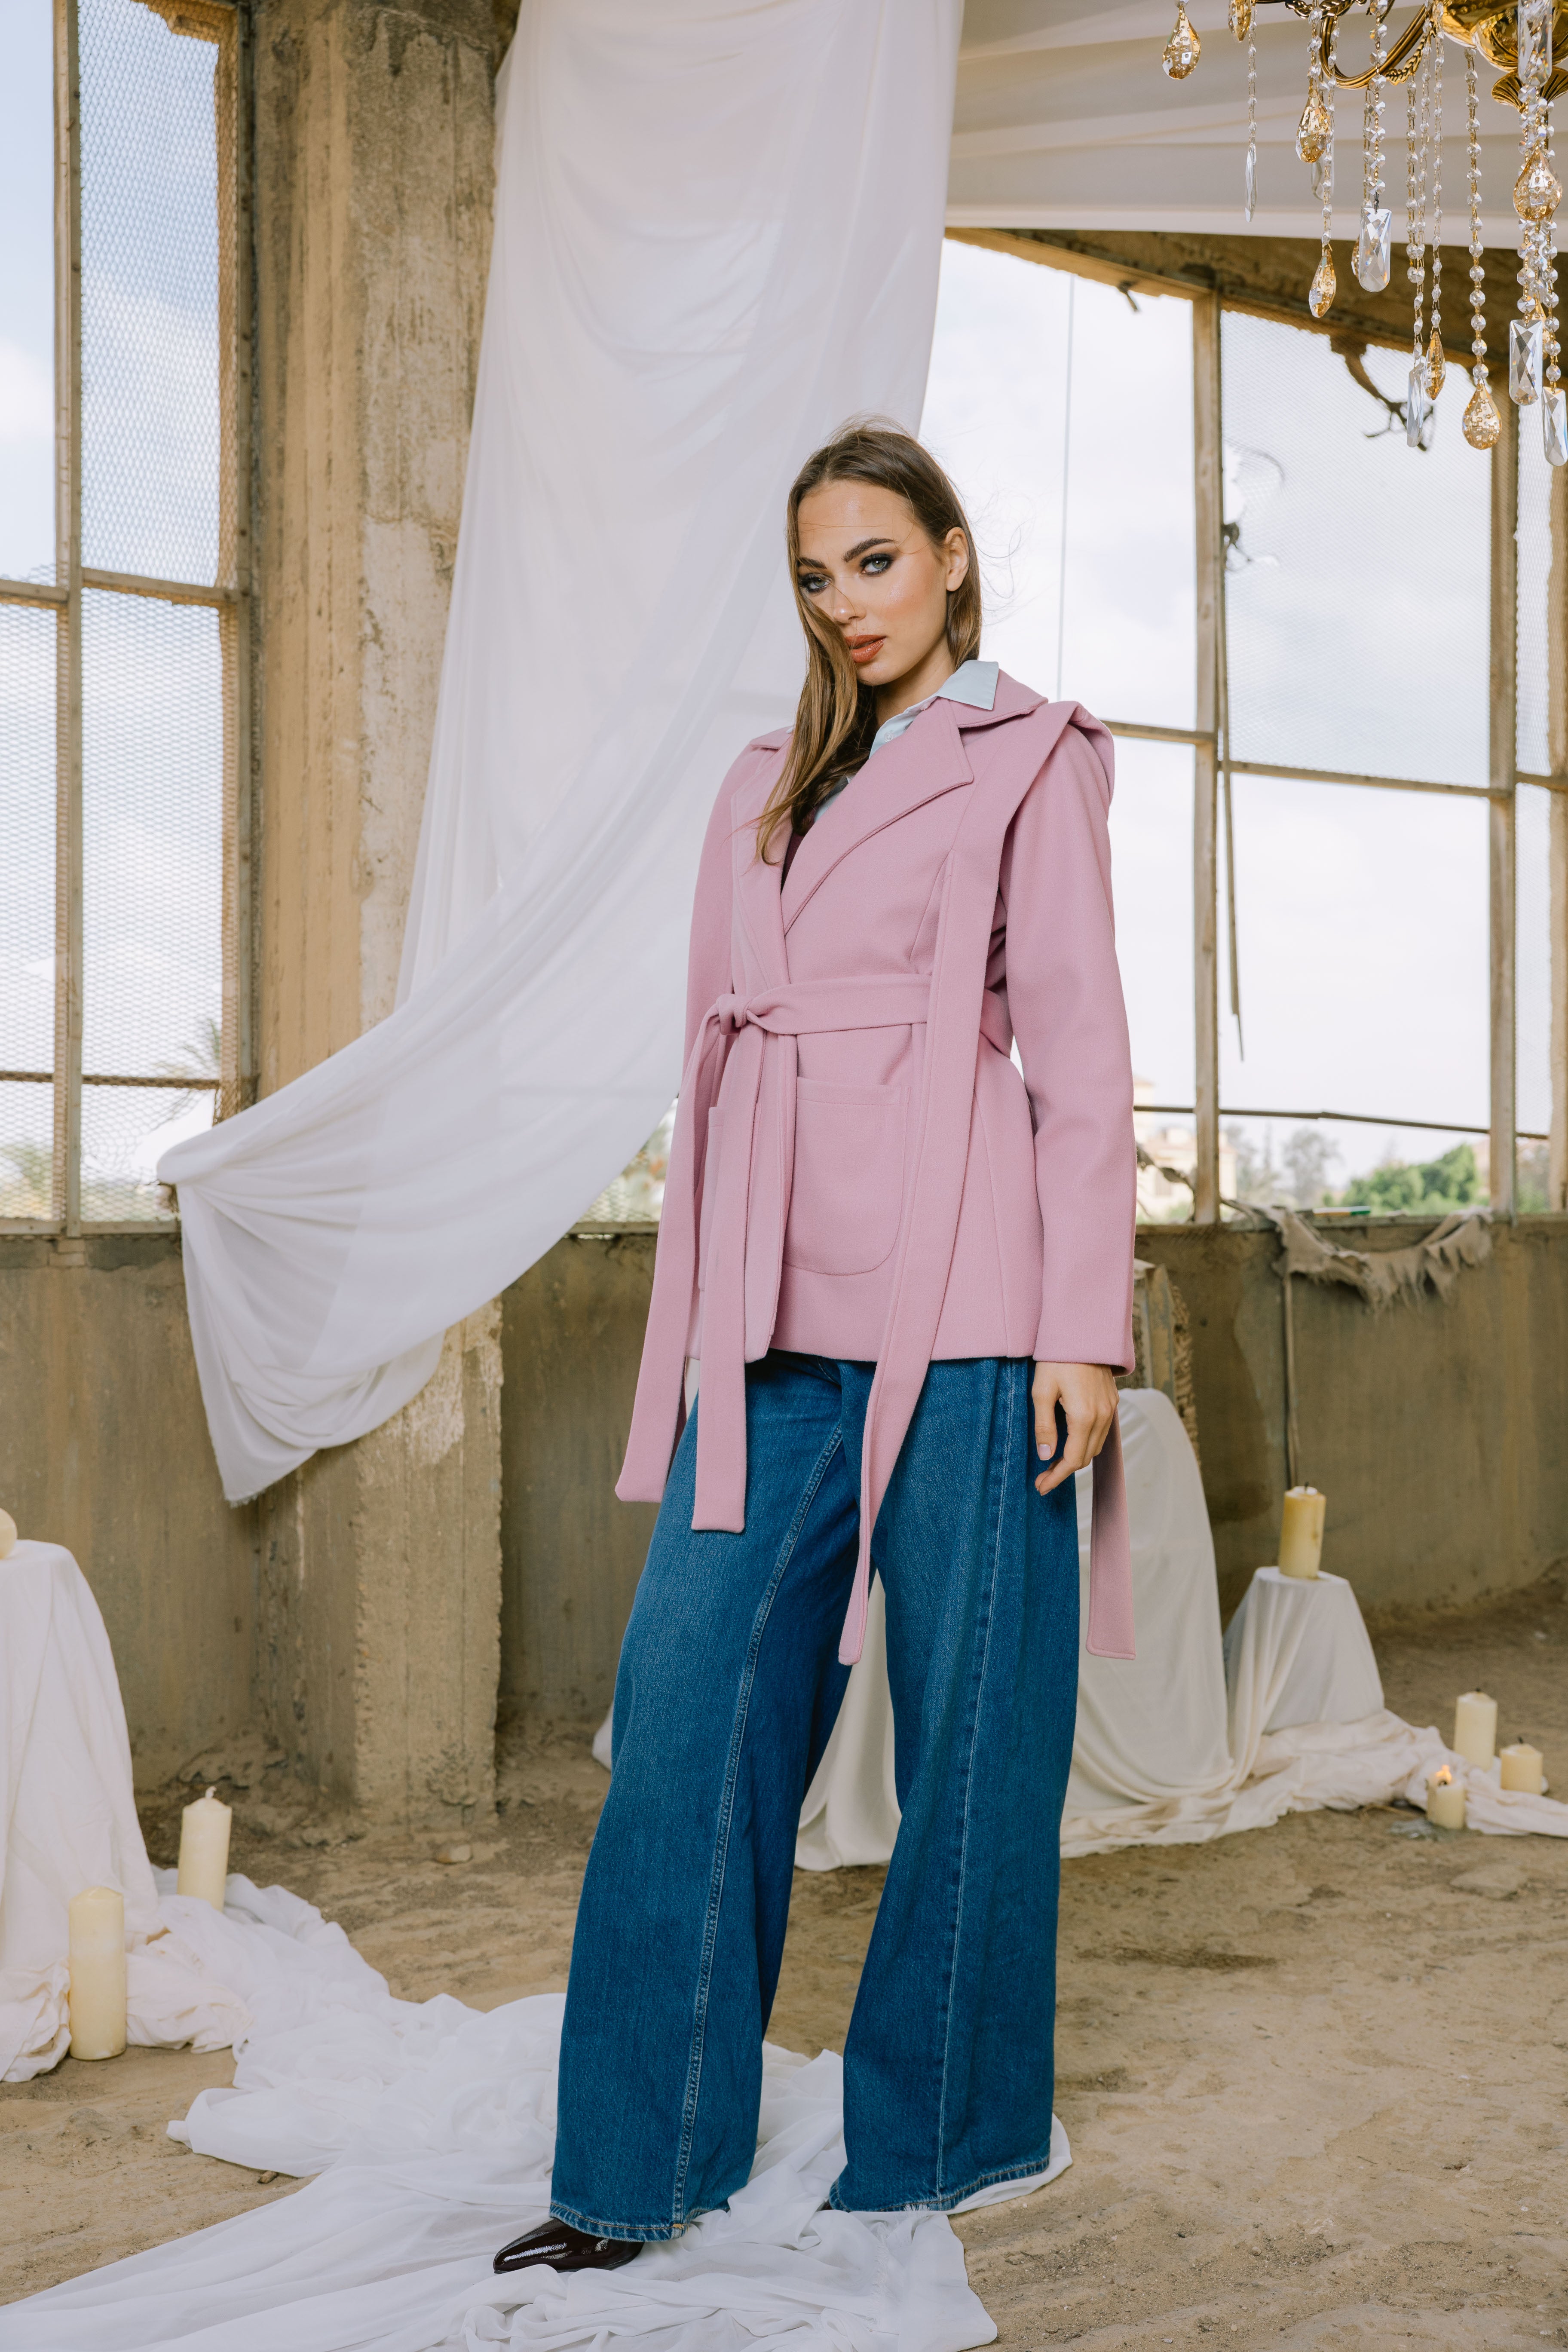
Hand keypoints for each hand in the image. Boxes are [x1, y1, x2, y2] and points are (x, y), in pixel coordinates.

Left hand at [1032, 1361, 1118, 1495]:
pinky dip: (1087, 1443)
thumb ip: (1044, 1427)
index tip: (1041, 1487)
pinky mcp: (1112, 1401)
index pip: (1072, 1459)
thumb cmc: (1057, 1359)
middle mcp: (1102, 1416)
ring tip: (1054, 1464)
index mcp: (1083, 1416)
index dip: (1056, 1477)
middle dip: (1064, 1472)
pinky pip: (1102, 1432)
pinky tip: (1071, 1442)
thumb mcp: (1041, 1391)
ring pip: (1096, 1446)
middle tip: (1043, 1479)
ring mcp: (1110, 1409)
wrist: (1082, 1332)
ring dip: (1076, 1458)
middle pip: (1085, 1457)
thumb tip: (1046, 1456)